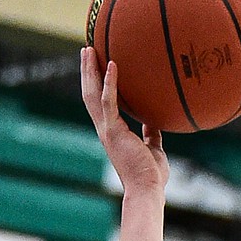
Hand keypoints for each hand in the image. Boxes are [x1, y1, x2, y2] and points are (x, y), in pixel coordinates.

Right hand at [80, 49, 167, 196]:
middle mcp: (105, 129)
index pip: (99, 103)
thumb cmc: (151, 175)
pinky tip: (112, 65)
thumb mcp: (154, 148)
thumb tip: (154, 122)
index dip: (95, 84)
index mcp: (112, 133)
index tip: (95, 66)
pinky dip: (109, 83)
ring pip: (93, 95)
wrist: (148, 190)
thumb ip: (151, 134)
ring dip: (90, 71)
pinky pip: (109, 102)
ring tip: (89, 50)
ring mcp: (107, 130)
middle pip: (90, 94)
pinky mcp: (114, 132)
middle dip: (87, 71)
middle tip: (86, 50)